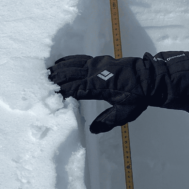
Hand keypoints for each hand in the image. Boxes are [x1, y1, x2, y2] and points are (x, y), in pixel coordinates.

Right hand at [48, 52, 188, 132]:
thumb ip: (108, 121)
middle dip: (54, 80)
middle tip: (38, 85)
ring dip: (57, 69)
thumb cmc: (138, 98)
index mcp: (100, 86)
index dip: (60, 92)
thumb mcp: (126, 113)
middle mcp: (96, 73)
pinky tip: (58, 62)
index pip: (74, 89)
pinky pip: (80, 58)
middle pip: (69, 75)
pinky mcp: (99, 60)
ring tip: (43, 74)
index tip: (49, 97)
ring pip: (72, 65)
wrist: (150, 78)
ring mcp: (97, 65)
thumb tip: (92, 130)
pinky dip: (67, 60)